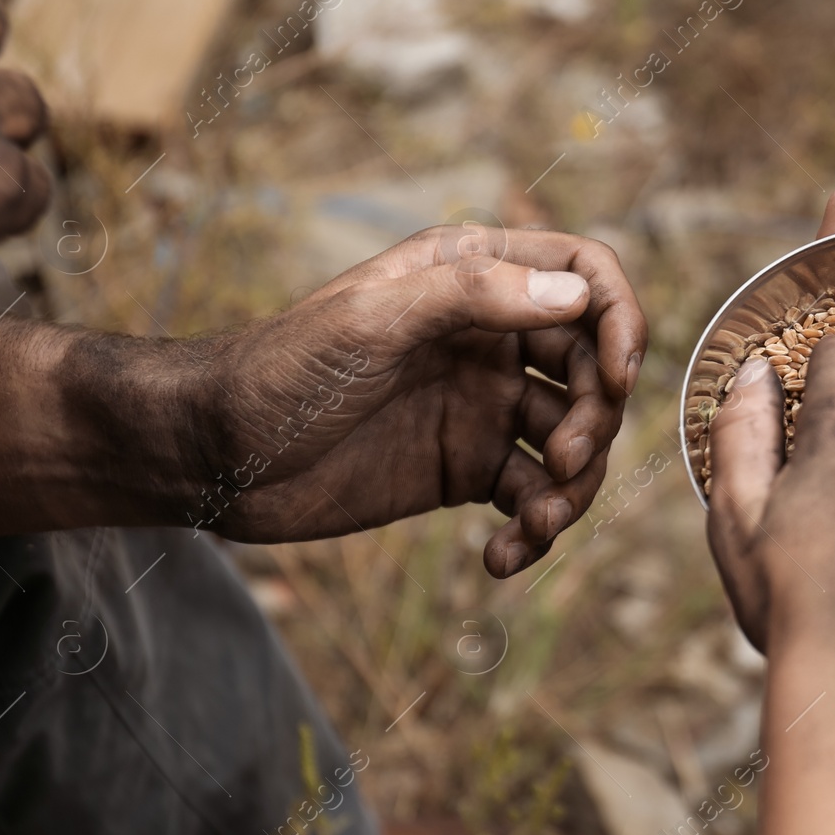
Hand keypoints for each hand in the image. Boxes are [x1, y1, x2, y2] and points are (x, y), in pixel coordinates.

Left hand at [174, 225, 646, 576]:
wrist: (214, 457)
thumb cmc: (280, 371)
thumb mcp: (370, 320)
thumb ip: (470, 295)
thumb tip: (572, 295)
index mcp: (474, 276)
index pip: (584, 275)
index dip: (620, 320)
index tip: (617, 377)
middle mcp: (491, 337)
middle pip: (593, 368)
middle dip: (596, 418)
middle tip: (561, 462)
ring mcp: (483, 405)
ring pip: (574, 439)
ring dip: (573, 486)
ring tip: (536, 524)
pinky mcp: (467, 469)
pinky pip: (532, 496)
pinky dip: (534, 531)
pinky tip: (500, 559)